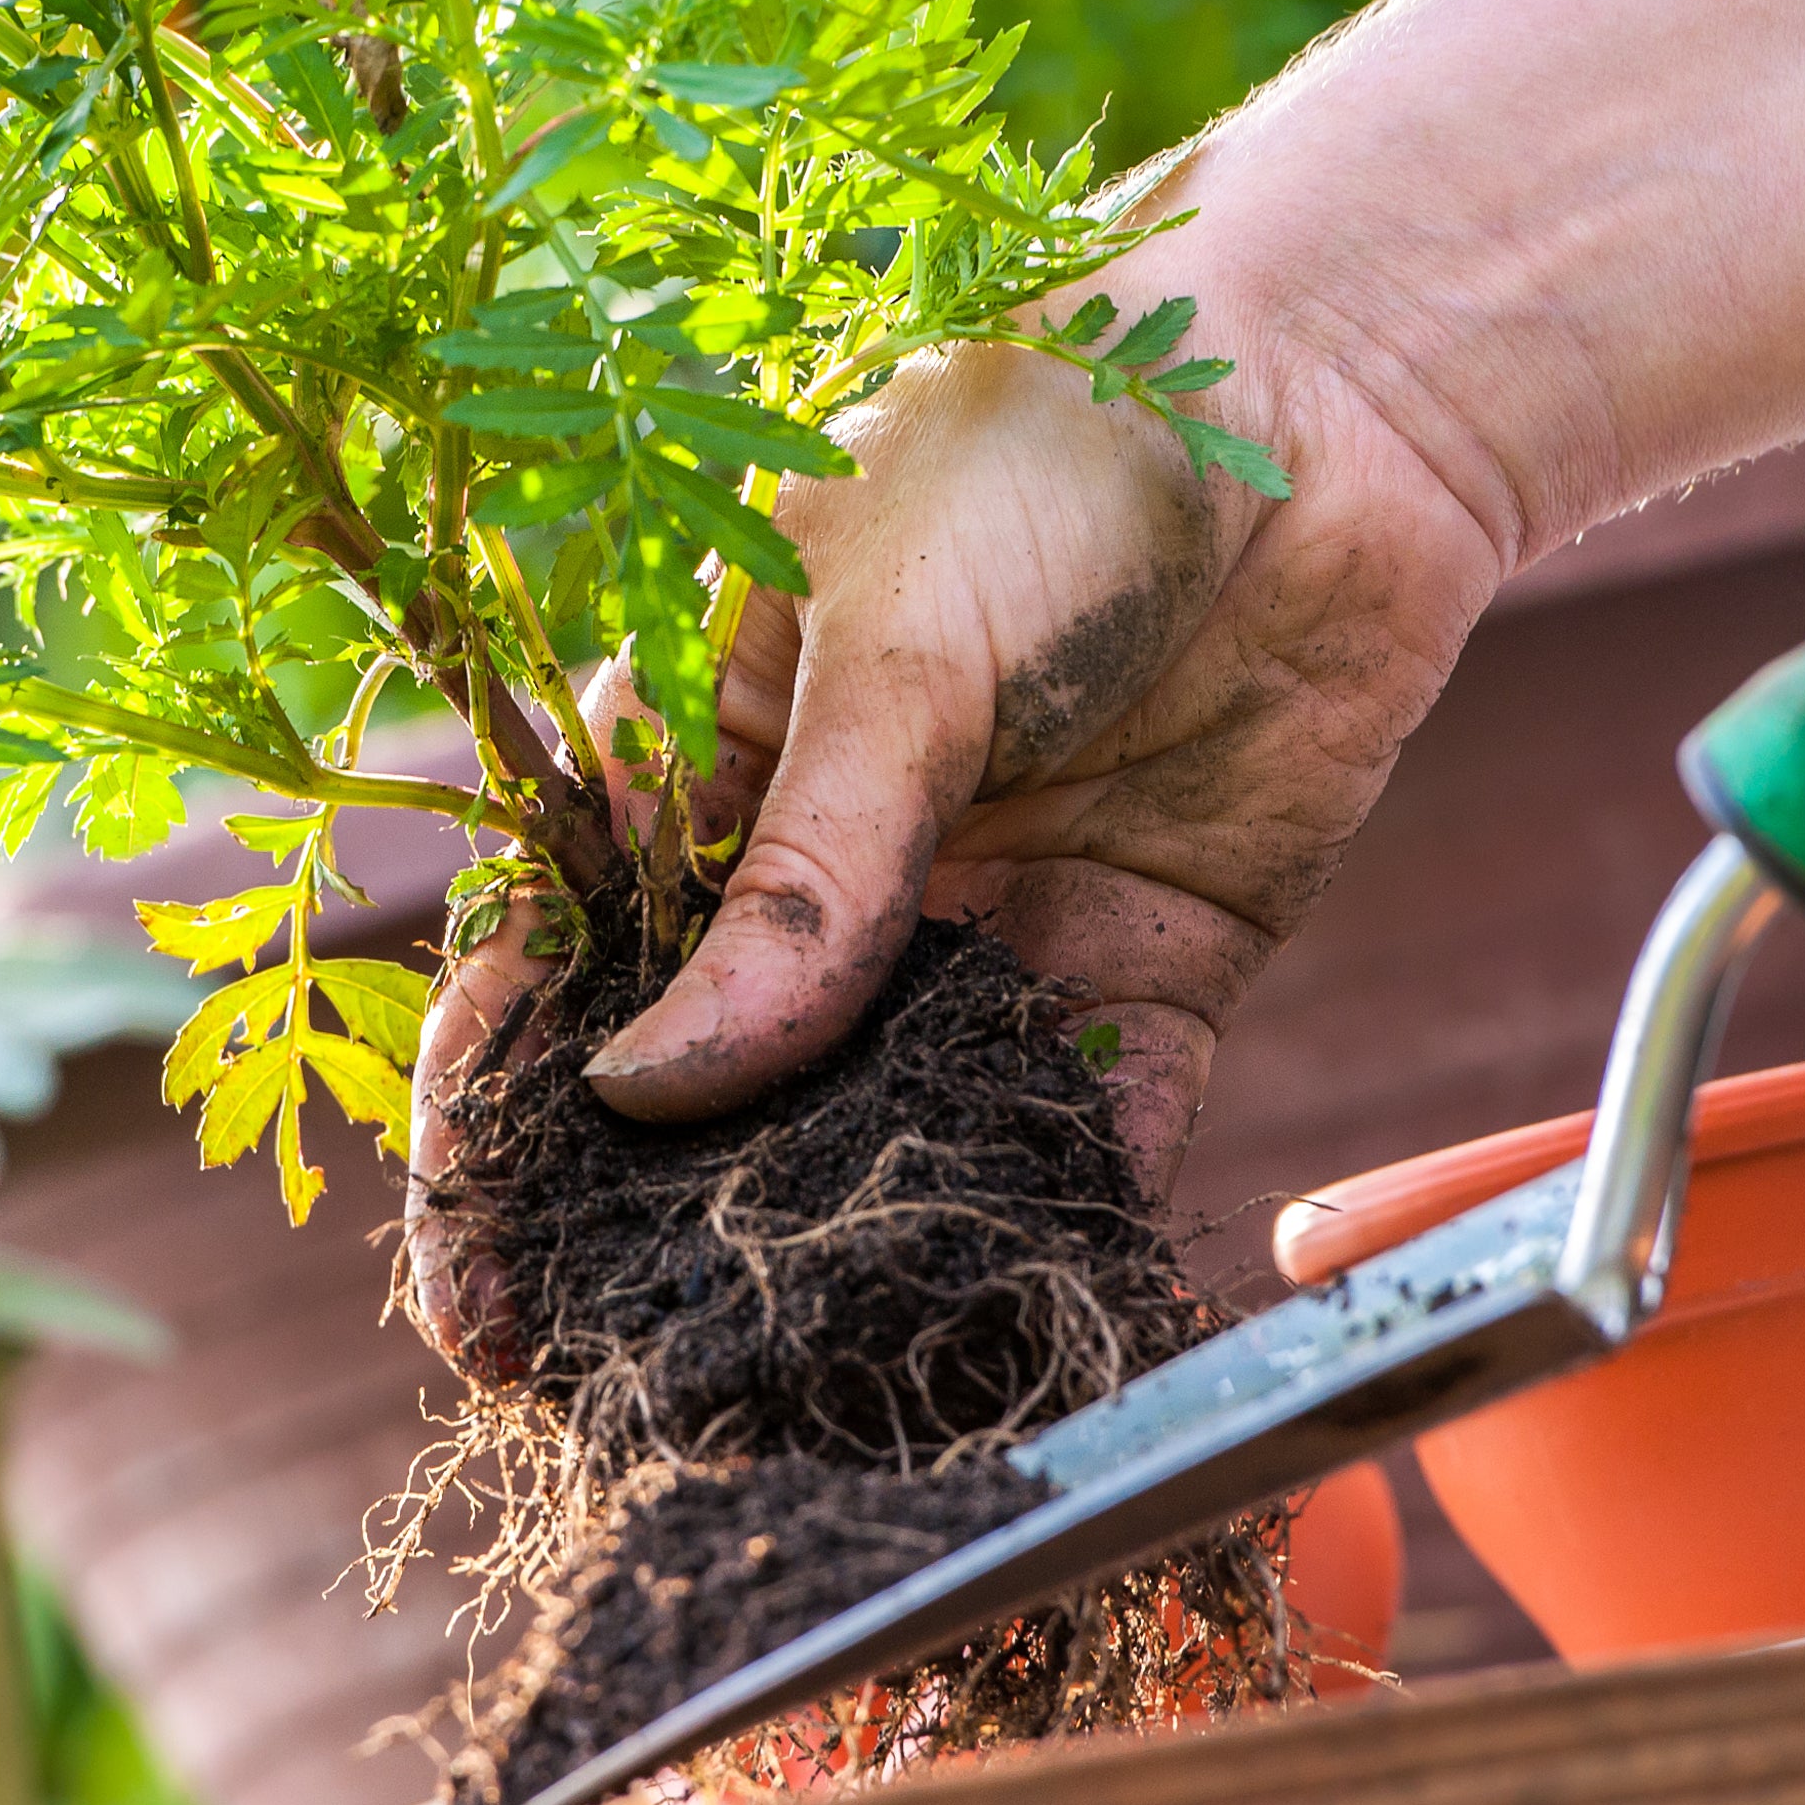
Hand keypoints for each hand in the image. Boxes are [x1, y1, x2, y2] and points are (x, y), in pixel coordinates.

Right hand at [404, 0, 1804, 1346]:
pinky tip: (1011, 1338)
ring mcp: (984, 930)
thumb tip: (650, 1090)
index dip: (504, 1120)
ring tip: (784, 1411)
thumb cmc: (1055, 444)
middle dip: (640, 1241)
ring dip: (835, 1260)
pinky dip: (1056, 1230)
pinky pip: (1086, 1132)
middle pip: (705, 1091)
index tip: (474, 1269)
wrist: (1330, 394)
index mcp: (710, 756)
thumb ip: (802, 877)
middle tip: (589, 1387)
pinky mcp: (1143, 972)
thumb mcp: (891, 642)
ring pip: (883, 1133)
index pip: (563, 960)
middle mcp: (832, 869)